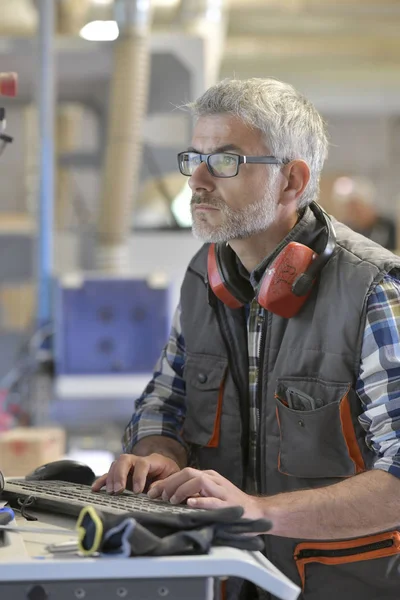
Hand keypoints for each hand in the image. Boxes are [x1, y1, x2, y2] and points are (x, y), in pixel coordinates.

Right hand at [92, 453, 180, 494]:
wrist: (166, 471)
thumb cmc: (169, 475)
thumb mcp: (172, 478)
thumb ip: (163, 484)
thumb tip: (151, 491)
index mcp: (153, 460)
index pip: (143, 463)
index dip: (139, 476)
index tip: (138, 491)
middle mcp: (138, 460)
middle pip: (125, 459)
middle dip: (120, 474)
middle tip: (119, 490)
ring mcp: (128, 467)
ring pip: (115, 465)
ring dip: (111, 478)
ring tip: (111, 493)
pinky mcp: (121, 475)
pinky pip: (109, 474)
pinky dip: (102, 481)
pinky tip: (95, 489)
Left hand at [148, 467, 263, 519]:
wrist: (256, 512)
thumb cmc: (230, 505)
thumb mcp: (210, 495)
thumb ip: (194, 493)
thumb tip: (168, 496)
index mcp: (208, 477)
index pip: (183, 473)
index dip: (166, 481)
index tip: (152, 492)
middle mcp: (214, 480)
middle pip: (188, 473)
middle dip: (170, 483)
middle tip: (157, 496)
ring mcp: (221, 490)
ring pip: (199, 481)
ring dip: (182, 489)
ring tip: (171, 500)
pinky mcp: (228, 504)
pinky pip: (213, 500)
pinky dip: (201, 501)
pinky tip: (190, 504)